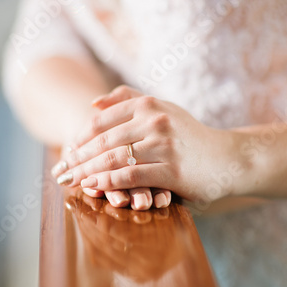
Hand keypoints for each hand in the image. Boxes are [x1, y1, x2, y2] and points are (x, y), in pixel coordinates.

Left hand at [53, 85, 239, 205]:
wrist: (227, 158)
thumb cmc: (189, 135)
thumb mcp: (163, 108)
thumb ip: (129, 99)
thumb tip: (92, 102)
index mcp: (148, 105)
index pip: (101, 121)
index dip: (78, 138)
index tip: (66, 153)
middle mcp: (155, 120)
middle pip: (102, 141)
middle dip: (76, 158)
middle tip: (59, 171)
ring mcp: (164, 144)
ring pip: (113, 158)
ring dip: (86, 172)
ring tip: (70, 182)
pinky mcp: (172, 170)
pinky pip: (131, 176)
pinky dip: (108, 182)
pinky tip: (93, 188)